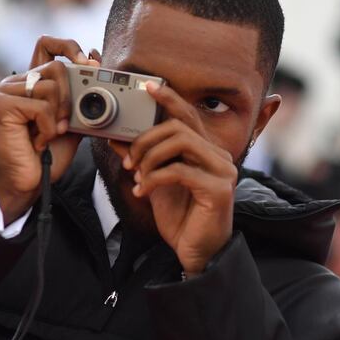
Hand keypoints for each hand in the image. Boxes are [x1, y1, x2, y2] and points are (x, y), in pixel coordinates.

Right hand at [0, 36, 97, 224]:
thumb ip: (82, 97)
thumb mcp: (73, 122)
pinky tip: (39, 141)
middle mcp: (16, 82)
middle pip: (56, 67)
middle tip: (67, 124)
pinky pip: (39, 106)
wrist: (27, 183)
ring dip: (59, 117)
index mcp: (32, 83)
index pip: (48, 46)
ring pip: (49, 87)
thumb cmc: (46, 156)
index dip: (69, 48)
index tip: (89, 64)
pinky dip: (48, 127)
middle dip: (71, 98)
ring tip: (50, 135)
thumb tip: (95, 60)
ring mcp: (4, 91)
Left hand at [115, 82, 237, 274]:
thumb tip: (116, 136)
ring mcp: (222, 171)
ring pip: (180, 142)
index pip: (188, 115)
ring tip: (137, 177)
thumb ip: (142, 158)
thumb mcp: (155, 182)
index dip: (169, 99)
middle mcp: (218, 156)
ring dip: (149, 157)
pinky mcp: (218, 190)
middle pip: (178, 126)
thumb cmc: (181, 217)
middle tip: (129, 161)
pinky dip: (154, 178)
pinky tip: (142, 191)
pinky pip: (179, 170)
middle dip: (145, 139)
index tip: (147, 87)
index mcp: (205, 151)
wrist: (196, 253)